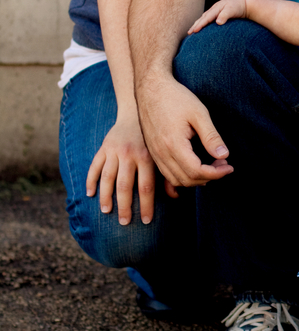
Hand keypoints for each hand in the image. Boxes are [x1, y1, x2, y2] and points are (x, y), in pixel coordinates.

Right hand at [86, 111, 177, 226]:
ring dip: (106, 197)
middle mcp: (130, 154)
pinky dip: (91, 180)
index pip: (146, 187)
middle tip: (125, 223)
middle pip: (125, 186)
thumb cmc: (158, 131)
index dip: (147, 206)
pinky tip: (90, 194)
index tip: (147, 221)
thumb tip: (175, 196)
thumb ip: (169, 172)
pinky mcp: (104, 146)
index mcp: (147, 156)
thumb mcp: (168, 148)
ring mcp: (115, 150)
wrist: (139, 108)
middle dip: (125, 207)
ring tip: (107, 211)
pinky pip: (95, 166)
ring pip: (107, 178)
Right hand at [136, 75, 234, 189]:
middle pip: (187, 180)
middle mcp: (161, 153)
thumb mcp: (199, 113)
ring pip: (176, 180)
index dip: (216, 174)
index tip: (229, 167)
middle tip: (223, 164)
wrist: (150, 87)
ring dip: (196, 179)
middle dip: (209, 177)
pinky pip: (167, 174)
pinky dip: (183, 176)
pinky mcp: (153, 152)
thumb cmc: (175, 97)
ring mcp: (155, 154)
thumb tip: (224, 155)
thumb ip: (211, 136)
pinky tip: (195, 166)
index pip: (196, 171)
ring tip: (211, 165)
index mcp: (173, 144)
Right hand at [188, 0, 247, 34]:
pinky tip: (201, 27)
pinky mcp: (218, 13)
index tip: (194, 31)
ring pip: (204, 18)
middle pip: (202, 18)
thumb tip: (218, 22)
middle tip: (189, 33)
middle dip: (195, 25)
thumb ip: (225, 15)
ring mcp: (215, 11)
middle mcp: (214, 9)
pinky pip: (208, 18)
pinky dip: (203, 22)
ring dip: (198, 24)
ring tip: (192, 31)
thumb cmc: (238, 6)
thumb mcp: (233, 10)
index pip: (206, 18)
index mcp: (216, 8)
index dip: (200, 25)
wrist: (244, 2)